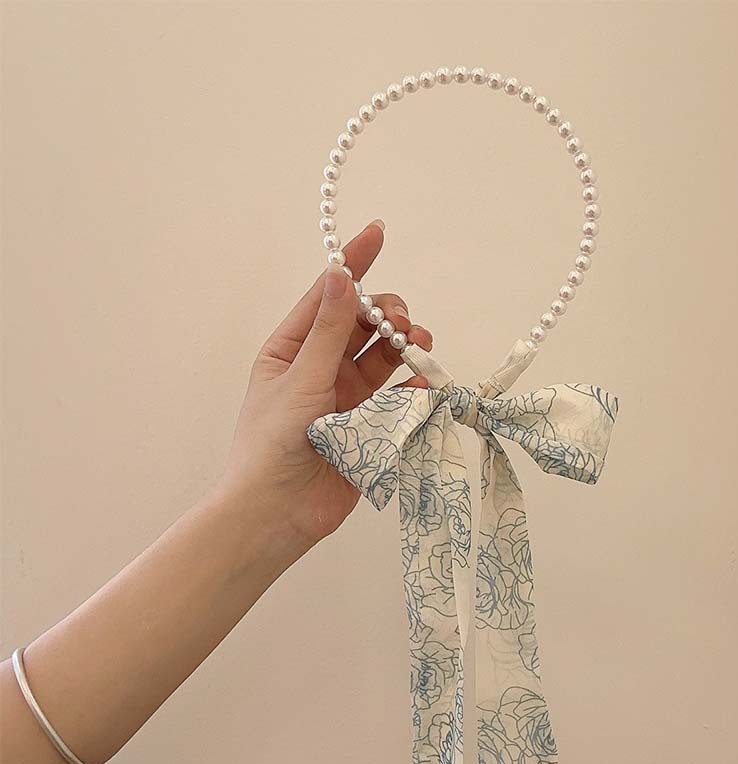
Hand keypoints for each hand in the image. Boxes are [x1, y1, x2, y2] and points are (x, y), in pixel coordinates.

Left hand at [216, 220, 432, 556]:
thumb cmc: (272, 445)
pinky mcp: (368, 427)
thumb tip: (341, 273)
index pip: (328, 297)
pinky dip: (411, 389)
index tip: (378, 232)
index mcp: (292, 349)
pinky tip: (421, 387)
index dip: (354, 265)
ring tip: (421, 347)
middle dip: (388, 316)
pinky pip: (396, 397)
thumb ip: (329, 330)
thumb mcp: (301, 378)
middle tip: (404, 325)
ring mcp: (345, 398)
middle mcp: (320, 368)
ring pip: (384, 358)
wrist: (278, 513)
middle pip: (363, 325)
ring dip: (404, 348)